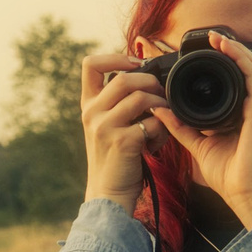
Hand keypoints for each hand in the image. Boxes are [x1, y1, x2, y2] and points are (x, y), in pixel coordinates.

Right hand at [81, 51, 164, 212]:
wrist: (108, 194)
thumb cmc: (114, 157)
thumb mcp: (106, 125)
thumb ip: (117, 102)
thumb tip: (146, 77)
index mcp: (87, 104)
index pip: (90, 64)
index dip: (115, 57)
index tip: (136, 64)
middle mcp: (91, 113)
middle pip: (123, 78)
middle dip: (150, 82)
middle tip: (161, 95)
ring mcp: (104, 127)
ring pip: (140, 97)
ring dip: (160, 105)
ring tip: (163, 119)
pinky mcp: (122, 142)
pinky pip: (152, 123)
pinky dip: (162, 130)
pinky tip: (156, 142)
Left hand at [154, 33, 251, 228]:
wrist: (243, 193)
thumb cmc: (228, 175)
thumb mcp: (197, 144)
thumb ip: (180, 126)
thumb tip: (159, 109)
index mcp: (242, 114)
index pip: (237, 80)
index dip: (224, 62)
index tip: (203, 51)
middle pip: (247, 69)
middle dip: (230, 50)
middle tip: (211, 37)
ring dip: (236, 49)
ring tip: (218, 38)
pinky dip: (241, 59)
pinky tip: (228, 48)